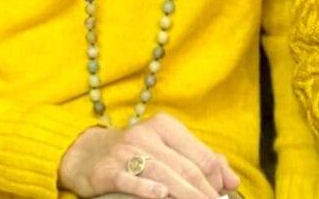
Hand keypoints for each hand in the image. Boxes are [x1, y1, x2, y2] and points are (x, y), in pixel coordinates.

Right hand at [58, 113, 240, 198]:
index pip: (200, 153)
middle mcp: (148, 135)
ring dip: (185, 194)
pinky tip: (161, 195)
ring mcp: (128, 152)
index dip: (216, 176)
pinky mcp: (109, 171)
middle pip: (185, 167)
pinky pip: (131, 180)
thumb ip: (199, 159)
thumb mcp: (166, 147)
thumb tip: (232, 181)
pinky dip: (147, 189)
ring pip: (164, 175)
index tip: (225, 192)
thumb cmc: (135, 151)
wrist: (86, 152)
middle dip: (204, 191)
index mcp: (165, 126)